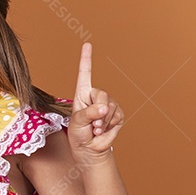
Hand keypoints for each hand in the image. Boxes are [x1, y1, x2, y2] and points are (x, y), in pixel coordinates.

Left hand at [68, 43, 123, 162]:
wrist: (90, 149)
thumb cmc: (79, 135)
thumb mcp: (78, 123)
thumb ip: (89, 113)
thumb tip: (105, 107)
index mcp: (82, 94)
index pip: (85, 74)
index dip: (86, 59)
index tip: (87, 44)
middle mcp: (95, 97)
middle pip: (102, 95)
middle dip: (97, 111)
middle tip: (91, 125)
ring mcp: (108, 105)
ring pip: (110, 107)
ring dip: (102, 122)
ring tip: (95, 129)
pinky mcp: (117, 114)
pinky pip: (118, 115)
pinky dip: (110, 125)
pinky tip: (104, 130)